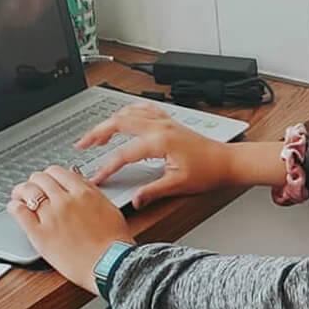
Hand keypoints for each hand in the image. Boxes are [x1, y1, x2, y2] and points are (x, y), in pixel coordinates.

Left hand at [10, 166, 131, 292]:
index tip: (46, 182)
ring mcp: (51, 217)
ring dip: (21, 192)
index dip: (49, 176)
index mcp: (84, 193)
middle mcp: (65, 201)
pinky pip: (19, 212)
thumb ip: (91, 192)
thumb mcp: (109, 208)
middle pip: (40, 178)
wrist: (110, 265)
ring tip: (19, 197)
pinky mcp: (40, 234)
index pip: (57, 172)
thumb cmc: (113, 242)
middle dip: (34, 182)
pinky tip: (15, 208)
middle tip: (31, 189)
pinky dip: (14, 207)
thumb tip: (77, 182)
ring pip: (27, 191)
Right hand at [76, 103, 230, 207]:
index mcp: (159, 141)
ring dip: (108, 121)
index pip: (123, 154)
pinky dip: (127, 111)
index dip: (106, 167)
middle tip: (81, 145)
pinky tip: (121, 117)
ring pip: (127, 112)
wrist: (226, 161)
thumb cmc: (208, 172)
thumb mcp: (178, 185)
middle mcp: (159, 126)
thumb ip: (152, 191)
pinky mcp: (168, 121)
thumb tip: (134, 199)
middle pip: (117, 123)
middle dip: (96, 133)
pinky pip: (142, 109)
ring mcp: (164, 121)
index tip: (96, 178)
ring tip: (96, 135)